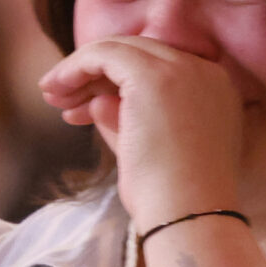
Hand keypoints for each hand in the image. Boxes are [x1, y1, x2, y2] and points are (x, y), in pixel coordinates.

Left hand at [38, 36, 245, 227]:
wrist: (187, 217)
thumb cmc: (172, 199)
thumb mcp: (148, 152)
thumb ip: (125, 121)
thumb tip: (97, 103)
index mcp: (215, 92)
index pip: (158, 70)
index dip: (115, 84)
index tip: (83, 109)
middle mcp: (205, 72)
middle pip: (139, 55)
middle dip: (95, 75)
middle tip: (60, 98)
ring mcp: (182, 69)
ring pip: (120, 49)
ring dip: (80, 70)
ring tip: (50, 94)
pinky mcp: (152, 74)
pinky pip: (104, 54)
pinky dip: (75, 67)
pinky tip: (54, 87)